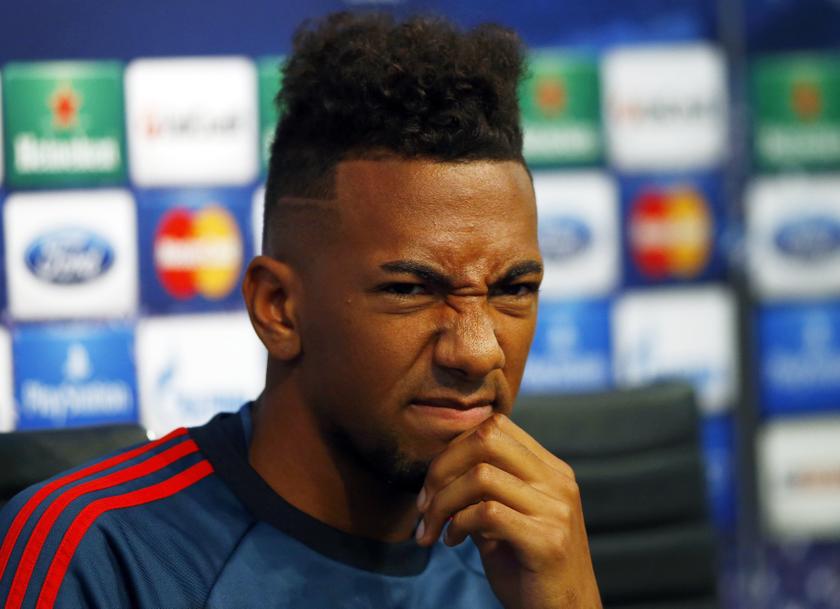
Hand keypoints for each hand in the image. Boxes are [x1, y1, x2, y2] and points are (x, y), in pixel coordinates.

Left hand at [415, 413, 601, 608]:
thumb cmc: (529, 571)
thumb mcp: (503, 521)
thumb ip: (480, 492)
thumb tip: (438, 470)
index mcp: (551, 470)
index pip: (494, 427)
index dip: (453, 448)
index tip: (433, 485)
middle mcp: (558, 482)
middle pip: (486, 439)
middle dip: (442, 467)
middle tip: (425, 504)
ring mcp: (557, 509)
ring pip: (481, 476)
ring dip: (443, 502)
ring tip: (434, 529)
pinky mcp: (548, 541)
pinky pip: (487, 513)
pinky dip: (457, 524)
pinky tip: (453, 542)